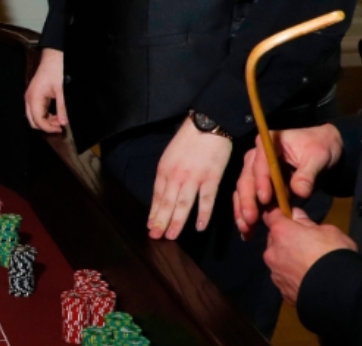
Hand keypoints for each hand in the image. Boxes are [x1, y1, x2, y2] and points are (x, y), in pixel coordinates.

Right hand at [25, 48, 66, 132]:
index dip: (48, 128)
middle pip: (33, 121)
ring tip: (59, 119)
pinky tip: (55, 113)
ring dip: (46, 121)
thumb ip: (62, 108)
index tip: (60, 129)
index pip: (37, 120)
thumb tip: (63, 122)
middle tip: (60, 125)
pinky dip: (46, 115)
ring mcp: (31, 97)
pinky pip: (38, 111)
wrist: (54, 57)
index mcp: (34, 97)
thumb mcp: (62, 90)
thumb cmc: (55, 69)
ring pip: (35, 117)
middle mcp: (30, 98)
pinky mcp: (35, 96)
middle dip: (46, 126)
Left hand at [148, 117, 232, 239]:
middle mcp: (176, 175)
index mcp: (164, 169)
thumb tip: (164, 191)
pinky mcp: (211, 178)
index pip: (157, 195)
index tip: (150, 226)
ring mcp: (193, 178)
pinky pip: (206, 200)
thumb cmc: (189, 139)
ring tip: (171, 236)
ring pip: (182, 204)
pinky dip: (202, 214)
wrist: (209, 124)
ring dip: (176, 222)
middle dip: (160, 221)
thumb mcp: (170, 154)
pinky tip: (199, 227)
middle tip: (155, 237)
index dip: (153, 212)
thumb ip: (167, 173)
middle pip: (166, 202)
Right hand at [233, 124, 342, 237]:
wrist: (323, 149)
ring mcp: (255, 170)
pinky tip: (248, 229)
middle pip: (246, 178)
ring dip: (242, 210)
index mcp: (267, 144)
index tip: (264, 200)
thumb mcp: (318, 157)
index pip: (260, 164)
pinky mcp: (258, 183)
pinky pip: (249, 198)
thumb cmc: (320, 148)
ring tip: (246, 229)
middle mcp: (256, 156)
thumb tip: (299, 192)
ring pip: (243, 190)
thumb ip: (307, 174)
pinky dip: (246, 212)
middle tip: (250, 220)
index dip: (261, 182)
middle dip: (247, 201)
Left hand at [263, 207, 356, 304]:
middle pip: (274, 240)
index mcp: (281, 232)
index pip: (271, 216)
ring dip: (288, 260)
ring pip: (278, 261)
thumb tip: (296, 215)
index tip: (288, 218)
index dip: (279, 216)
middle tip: (305, 246)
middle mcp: (272, 251)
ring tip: (309, 267)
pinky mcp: (282, 291)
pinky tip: (308, 281)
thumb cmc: (334, 255)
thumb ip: (307, 222)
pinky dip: (293, 278)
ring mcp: (275, 273)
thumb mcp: (328, 231)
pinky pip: (285, 279)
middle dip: (286, 241)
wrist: (340, 291)